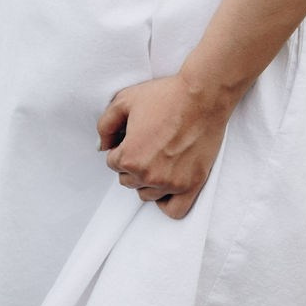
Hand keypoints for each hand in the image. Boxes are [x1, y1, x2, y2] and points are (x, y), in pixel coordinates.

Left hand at [97, 74, 230, 219]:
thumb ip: (105, 126)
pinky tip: (167, 182)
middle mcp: (148, 175)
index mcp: (129, 157)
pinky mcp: (192, 185)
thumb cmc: (165, 95)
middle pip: (127, 180)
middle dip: (133, 163)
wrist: (203, 96)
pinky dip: (166, 201)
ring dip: (147, 179)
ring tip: (159, 156)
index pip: (113, 163)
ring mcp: (171, 183)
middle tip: (148, 142)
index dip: (122, 146)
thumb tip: (102, 148)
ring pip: (146, 194)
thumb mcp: (125, 100)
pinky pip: (174, 210)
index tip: (135, 134)